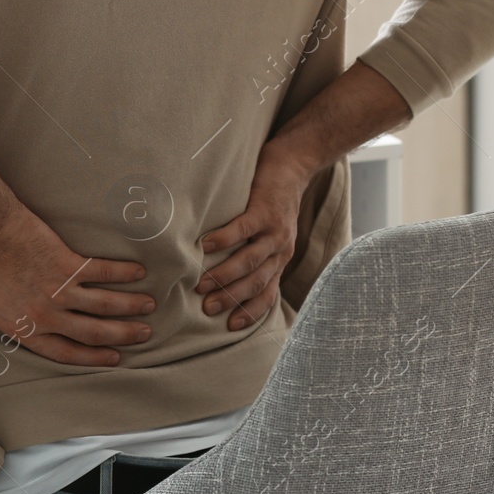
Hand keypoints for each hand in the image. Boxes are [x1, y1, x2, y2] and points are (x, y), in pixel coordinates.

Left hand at [0, 195, 154, 366]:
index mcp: (24, 328)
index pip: (64, 352)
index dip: (91, 357)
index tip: (111, 358)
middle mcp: (47, 315)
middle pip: (93, 333)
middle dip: (122, 336)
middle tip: (142, 335)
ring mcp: (60, 290)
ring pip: (105, 305)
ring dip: (130, 306)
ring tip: (148, 307)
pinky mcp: (68, 263)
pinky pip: (103, 271)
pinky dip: (123, 272)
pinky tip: (138, 271)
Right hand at [196, 139, 312, 330]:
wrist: (292, 167)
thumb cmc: (272, 201)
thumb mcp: (272, 234)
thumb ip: (256, 254)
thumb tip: (227, 277)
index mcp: (280, 259)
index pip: (268, 293)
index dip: (250, 311)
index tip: (230, 326)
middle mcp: (280, 249)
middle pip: (256, 281)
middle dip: (232, 298)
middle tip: (208, 309)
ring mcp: (274, 230)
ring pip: (250, 260)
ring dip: (225, 275)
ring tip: (201, 284)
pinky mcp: (264, 209)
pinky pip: (243, 228)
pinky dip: (223, 239)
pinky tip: (205, 245)